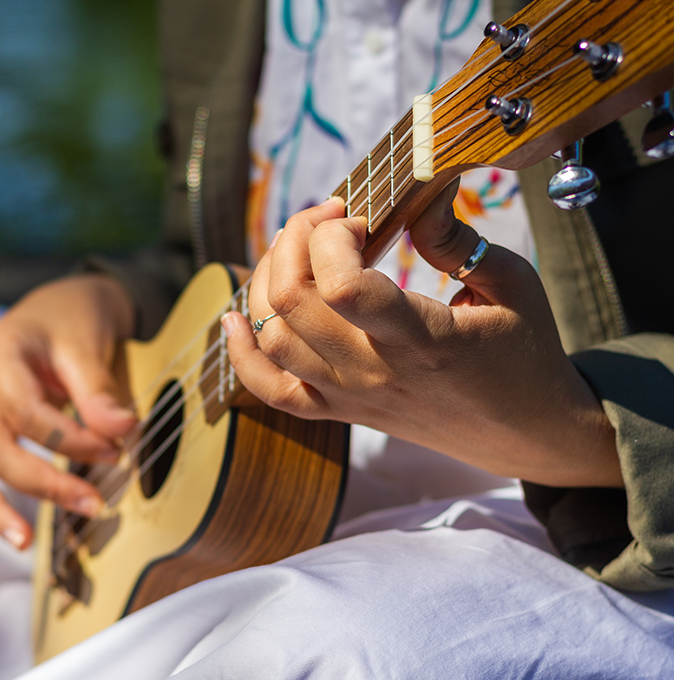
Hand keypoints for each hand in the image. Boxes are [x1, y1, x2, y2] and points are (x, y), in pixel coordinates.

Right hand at [0, 274, 137, 553]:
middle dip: (41, 483)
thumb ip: (98, 390)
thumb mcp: (87, 343)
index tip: (114, 450)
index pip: (27, 414)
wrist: (59, 307)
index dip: (71, 440)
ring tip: (22, 540)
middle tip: (90, 504)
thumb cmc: (70, 318)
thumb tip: (121, 431)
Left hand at [222, 182, 621, 487]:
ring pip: (270, 337)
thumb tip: (418, 193)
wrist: (526, 435)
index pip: (341, 286)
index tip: (357, 215)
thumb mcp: (514, 284)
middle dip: (294, 240)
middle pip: (290, 301)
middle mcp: (374, 371)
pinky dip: (241, 354)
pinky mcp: (339, 412)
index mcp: (422, 338)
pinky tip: (233, 318)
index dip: (331, 236)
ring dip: (266, 280)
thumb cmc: (525, 354)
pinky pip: (270, 390)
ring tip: (297, 251)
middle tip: (326, 217)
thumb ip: (459, 238)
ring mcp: (349, 396)